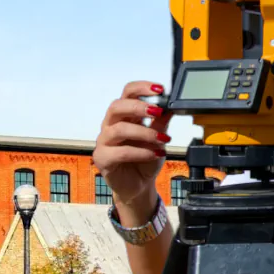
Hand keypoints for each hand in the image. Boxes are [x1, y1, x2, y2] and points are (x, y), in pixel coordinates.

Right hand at [92, 80, 174, 223]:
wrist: (139, 185)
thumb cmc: (145, 160)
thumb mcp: (159, 139)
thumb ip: (162, 122)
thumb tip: (171, 105)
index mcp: (124, 116)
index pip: (127, 93)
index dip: (142, 87)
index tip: (160, 89)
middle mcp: (111, 125)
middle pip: (116, 106)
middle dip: (138, 106)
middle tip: (157, 111)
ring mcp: (104, 142)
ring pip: (118, 129)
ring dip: (143, 132)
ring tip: (161, 140)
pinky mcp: (103, 159)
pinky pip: (120, 152)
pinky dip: (140, 152)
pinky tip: (154, 154)